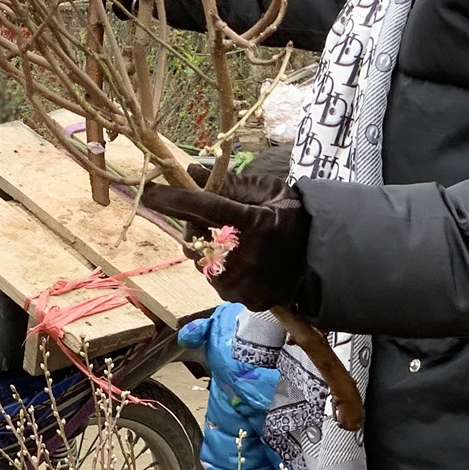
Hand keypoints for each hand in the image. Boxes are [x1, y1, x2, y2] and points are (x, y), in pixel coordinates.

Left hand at [146, 149, 307, 312]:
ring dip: (206, 248)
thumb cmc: (294, 221)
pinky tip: (240, 261)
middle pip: (194, 236)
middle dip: (196, 225)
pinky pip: (214, 279)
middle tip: (216, 220)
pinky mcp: (240, 299)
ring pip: (200, 260)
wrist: (321, 263)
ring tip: (232, 242)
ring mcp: (239, 282)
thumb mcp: (270, 192)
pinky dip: (219, 268)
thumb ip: (231, 183)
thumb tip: (190, 170)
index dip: (171, 198)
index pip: (201, 207)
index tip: (147, 192)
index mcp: (250, 223)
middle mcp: (241, 256)